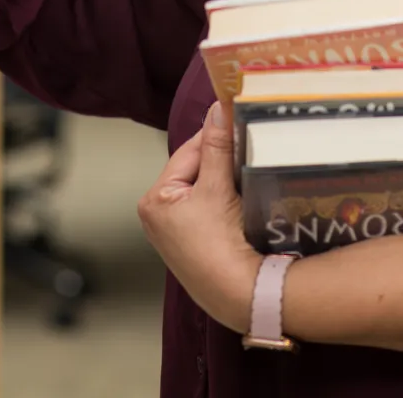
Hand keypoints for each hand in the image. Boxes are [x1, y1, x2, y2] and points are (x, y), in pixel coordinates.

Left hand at [138, 104, 260, 332]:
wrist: (238, 294)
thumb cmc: (219, 244)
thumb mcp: (217, 187)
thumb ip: (217, 145)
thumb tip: (217, 108)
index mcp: (154, 199)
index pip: (188, 152)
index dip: (215, 137)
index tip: (238, 121)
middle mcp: (158, 216)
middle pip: (196, 170)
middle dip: (221, 160)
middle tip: (248, 149)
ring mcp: (177, 233)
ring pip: (206, 188)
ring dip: (226, 179)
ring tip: (247, 173)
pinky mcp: (195, 245)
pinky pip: (211, 208)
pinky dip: (226, 200)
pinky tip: (243, 200)